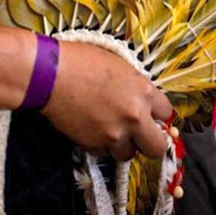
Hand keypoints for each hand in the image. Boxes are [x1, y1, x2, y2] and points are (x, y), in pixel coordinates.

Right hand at [41, 42, 172, 160]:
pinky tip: (89, 129)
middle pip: (156, 147)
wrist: (49, 73)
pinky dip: (99, 145)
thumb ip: (134, 86)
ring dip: (121, 145)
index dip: (157, 116)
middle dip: (148, 142)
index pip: (167, 114)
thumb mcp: (117, 64)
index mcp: (143, 91)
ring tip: (108, 131)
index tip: (150, 117)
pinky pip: (103, 153)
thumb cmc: (80, 60)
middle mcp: (134, 116)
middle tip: (137, 136)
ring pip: (128, 154)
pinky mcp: (93, 144)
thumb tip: (140, 100)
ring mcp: (114, 133)